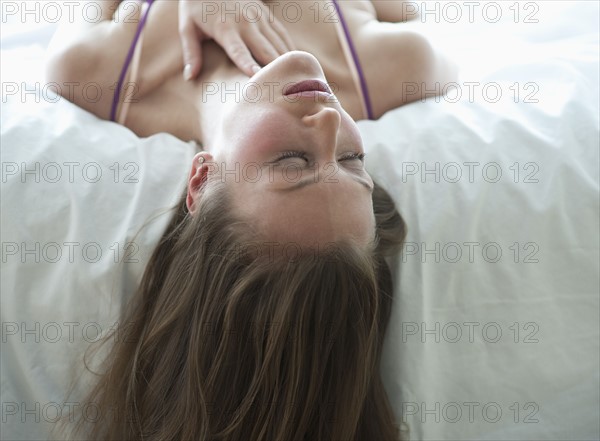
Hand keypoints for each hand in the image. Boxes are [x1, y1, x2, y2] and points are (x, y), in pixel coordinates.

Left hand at [179, 0, 294, 78]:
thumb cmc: (197, 8)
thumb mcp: (188, 27)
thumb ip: (191, 53)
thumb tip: (190, 77)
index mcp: (225, 28)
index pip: (239, 51)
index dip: (249, 65)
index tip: (258, 77)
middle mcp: (245, 22)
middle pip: (265, 50)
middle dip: (275, 70)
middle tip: (284, 90)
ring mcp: (259, 18)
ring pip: (278, 44)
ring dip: (287, 63)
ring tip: (296, 81)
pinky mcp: (267, 15)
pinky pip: (282, 35)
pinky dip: (289, 51)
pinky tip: (296, 66)